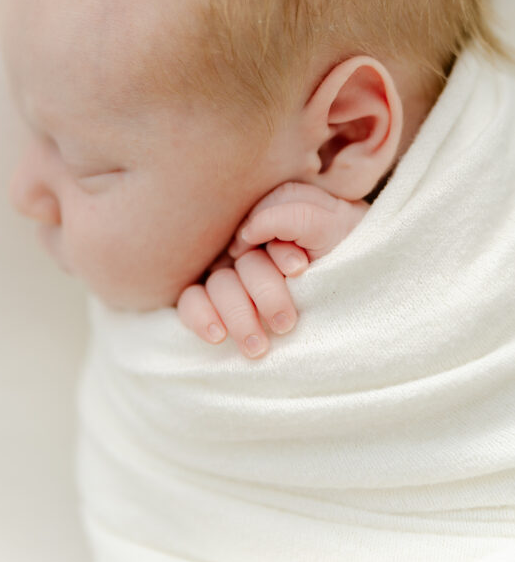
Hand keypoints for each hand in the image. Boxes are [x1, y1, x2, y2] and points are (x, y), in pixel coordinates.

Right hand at [176, 182, 367, 358]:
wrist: (370, 310)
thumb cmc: (354, 261)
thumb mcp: (339, 228)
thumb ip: (299, 214)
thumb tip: (247, 231)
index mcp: (279, 215)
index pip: (258, 219)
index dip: (276, 248)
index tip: (300, 269)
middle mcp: (252, 243)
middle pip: (241, 259)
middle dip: (264, 292)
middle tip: (286, 322)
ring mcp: (232, 272)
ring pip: (218, 284)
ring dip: (238, 315)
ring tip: (260, 346)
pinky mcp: (216, 301)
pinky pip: (191, 300)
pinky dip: (199, 316)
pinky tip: (218, 335)